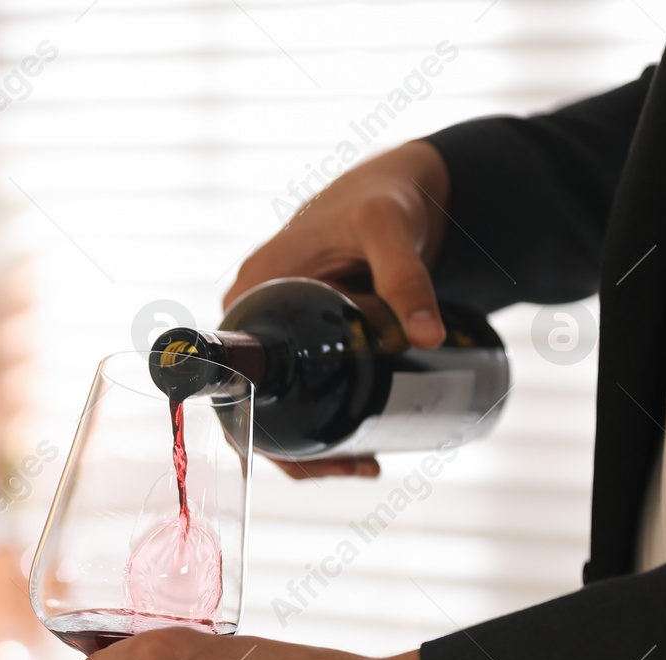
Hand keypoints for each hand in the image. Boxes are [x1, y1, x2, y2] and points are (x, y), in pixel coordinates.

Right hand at [229, 140, 451, 480]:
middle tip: (362, 465)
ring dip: (311, 446)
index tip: (320, 459)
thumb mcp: (389, 232)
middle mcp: (256, 315)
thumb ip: (407, 280)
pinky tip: (353, 445)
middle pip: (255, 404)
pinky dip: (321, 423)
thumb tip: (429, 339)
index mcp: (253, 293)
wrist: (397, 187)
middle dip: (300, 450)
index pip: (236, 380)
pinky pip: (301, 388)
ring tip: (367, 463)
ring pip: (280, 404)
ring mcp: (279, 327)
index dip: (263, 431)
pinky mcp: (305, 335)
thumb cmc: (384, 198)